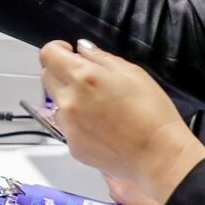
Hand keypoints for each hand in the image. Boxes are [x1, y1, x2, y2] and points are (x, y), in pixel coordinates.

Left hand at [40, 38, 204, 204]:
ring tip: (100, 109)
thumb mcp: (133, 73)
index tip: (69, 52)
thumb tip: (82, 50)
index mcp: (83, 77)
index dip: (57, 49)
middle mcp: (69, 101)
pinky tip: (103, 127)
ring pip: (58, 104)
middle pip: (46, 77)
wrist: (158, 154)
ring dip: (71, 100)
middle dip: (61, 72)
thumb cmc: (153, 113)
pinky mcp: (72, 146)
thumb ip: (101, 58)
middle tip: (86, 79)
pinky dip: (79, 123)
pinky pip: (68, 127)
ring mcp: (68, 126)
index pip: (48, 54)